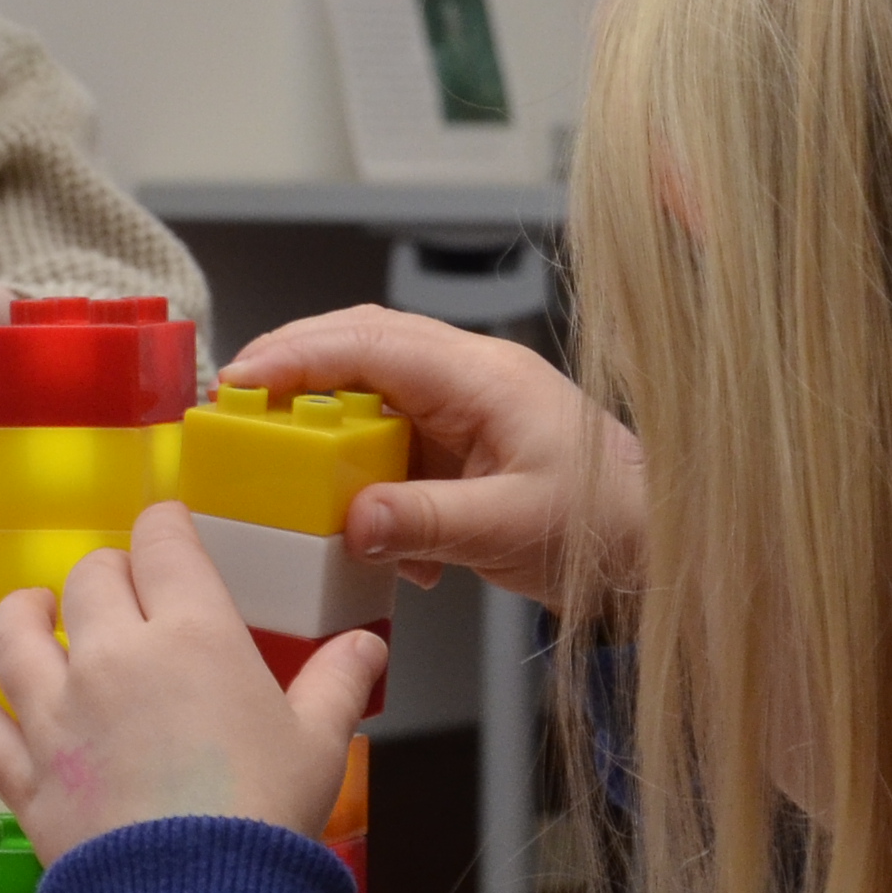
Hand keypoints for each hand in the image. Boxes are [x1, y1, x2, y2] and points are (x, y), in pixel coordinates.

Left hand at [0, 504, 385, 859]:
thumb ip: (336, 684)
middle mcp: (112, 657)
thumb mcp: (320, 744)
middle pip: (91, 578)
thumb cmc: (263, 818)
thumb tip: (364, 647)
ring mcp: (58, 713)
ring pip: (15, 634)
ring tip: (31, 608)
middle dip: (106, 572)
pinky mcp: (25, 772)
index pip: (164, 545)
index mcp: (192, 634)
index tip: (167, 527)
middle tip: (120, 586)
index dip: (164, 525)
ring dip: (21, 612)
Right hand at [213, 307, 645, 608]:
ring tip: (278, 457)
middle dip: (295, 367)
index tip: (241, 381)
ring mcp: (468, 408)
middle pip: (363, 346)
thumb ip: (426, 522)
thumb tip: (351, 522)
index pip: (372, 343)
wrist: (656, 549)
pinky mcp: (466, 445)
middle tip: (235, 400)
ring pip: (373, 389)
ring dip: (326, 422)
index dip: (298, 356)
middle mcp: (471, 379)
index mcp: (484, 377)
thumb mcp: (510, 528)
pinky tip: (368, 528)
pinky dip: (366, 474)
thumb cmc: (607, 527)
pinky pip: (395, 439)